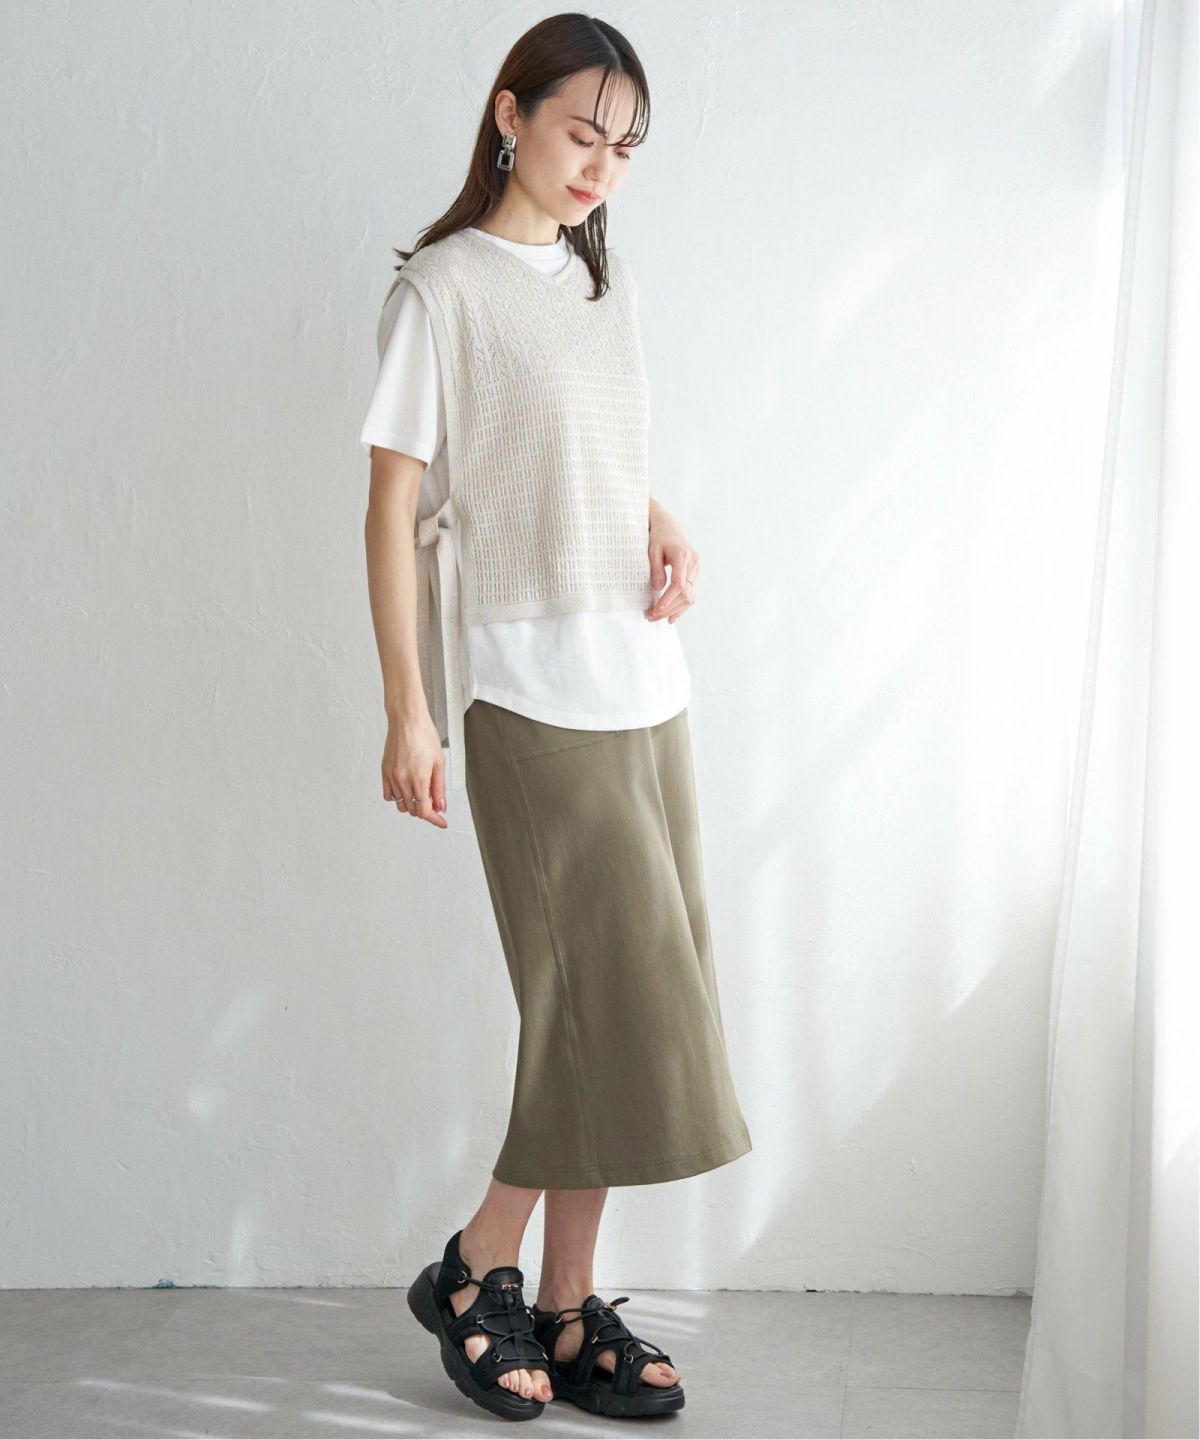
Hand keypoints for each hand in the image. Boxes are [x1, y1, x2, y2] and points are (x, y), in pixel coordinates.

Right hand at [382, 709, 447, 827]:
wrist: (407, 720)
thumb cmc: (424, 735)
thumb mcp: (439, 762)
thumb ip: (439, 787)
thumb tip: (440, 805)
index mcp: (418, 778)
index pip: (425, 810)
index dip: (435, 819)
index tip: (441, 822)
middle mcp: (402, 780)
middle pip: (413, 810)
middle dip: (425, 810)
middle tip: (435, 803)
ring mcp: (391, 776)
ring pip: (400, 804)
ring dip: (412, 805)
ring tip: (421, 794)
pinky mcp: (384, 772)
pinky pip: (388, 795)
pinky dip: (398, 798)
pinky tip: (406, 790)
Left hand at [646, 511, 698, 623]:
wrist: (670, 528)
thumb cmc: (659, 537)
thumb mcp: (652, 550)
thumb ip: (656, 570)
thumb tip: (658, 589)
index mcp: (682, 556)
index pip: (679, 584)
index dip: (668, 599)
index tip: (656, 609)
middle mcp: (693, 562)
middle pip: (685, 593)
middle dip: (668, 608)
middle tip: (651, 616)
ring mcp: (697, 568)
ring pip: (690, 596)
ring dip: (674, 610)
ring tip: (658, 618)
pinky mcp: (695, 572)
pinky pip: (691, 593)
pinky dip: (681, 606)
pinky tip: (672, 616)